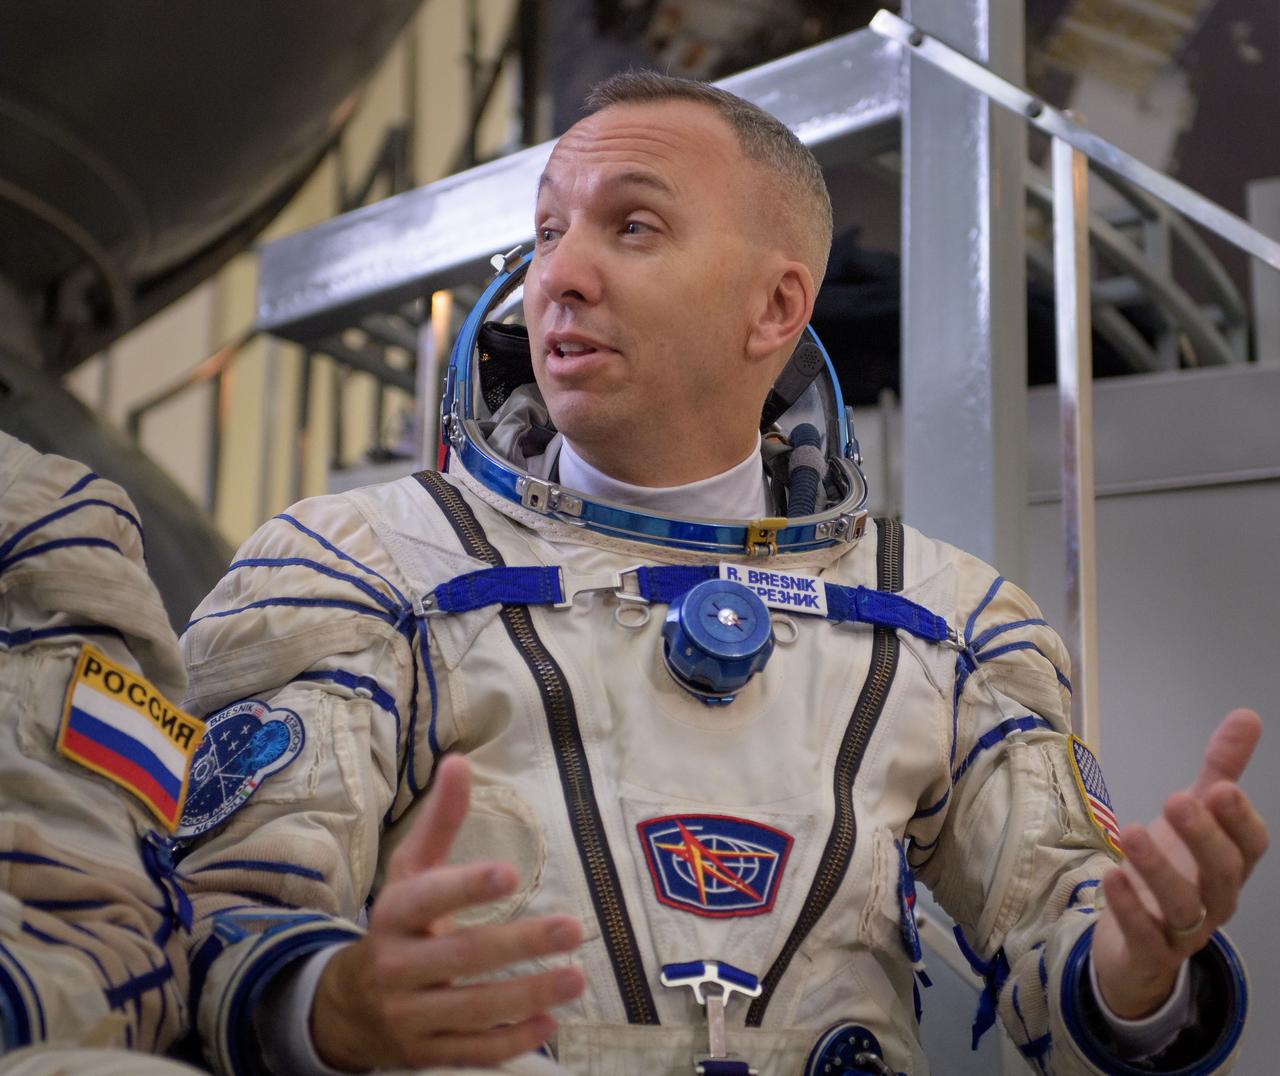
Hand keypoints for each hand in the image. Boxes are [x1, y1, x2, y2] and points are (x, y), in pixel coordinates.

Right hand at [312, 754, 585, 1070]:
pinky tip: (549, 1023)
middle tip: (571, 928)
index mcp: (394, 915)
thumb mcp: (410, 870)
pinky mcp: (426, 1053)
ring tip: (576, 976)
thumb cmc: (397, 923)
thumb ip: (440, 821)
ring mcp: (410, 1015)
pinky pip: (471, 1051)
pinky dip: (511, 1042)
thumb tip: (459, 761)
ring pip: (472, 1009)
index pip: (427, 898)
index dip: (465, 886)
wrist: (346, 1007)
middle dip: (517, 944)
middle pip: (460, 956)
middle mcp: (397, 966)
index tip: (509, 873)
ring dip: (527, 994)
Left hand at [1091, 709, 1268, 1018]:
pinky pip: (1146, 937)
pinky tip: (1111, 877)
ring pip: (1184, 907)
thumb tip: (1248, 715)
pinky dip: (1129, 909)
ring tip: (1131, 831)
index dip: (1239, 820)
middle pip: (1222, 874)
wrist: (1138, 946)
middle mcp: (1214, 900)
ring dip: (1159, 869)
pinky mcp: (1149, 952)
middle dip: (1203, 837)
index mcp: (1229, 865)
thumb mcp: (1194, 817)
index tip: (1220, 788)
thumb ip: (1219, 769)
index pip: (1250, 846)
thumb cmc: (1174, 870)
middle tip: (1176, 799)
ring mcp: (1183, 931)